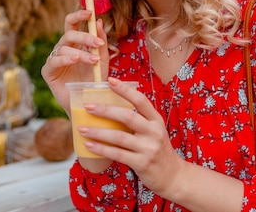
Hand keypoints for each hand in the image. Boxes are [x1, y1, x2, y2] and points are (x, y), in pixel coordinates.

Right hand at [41, 9, 108, 113]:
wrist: (87, 103)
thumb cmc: (94, 81)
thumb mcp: (103, 61)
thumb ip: (101, 42)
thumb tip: (99, 22)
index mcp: (75, 43)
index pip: (72, 23)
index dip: (79, 15)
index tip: (90, 12)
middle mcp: (64, 48)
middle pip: (69, 33)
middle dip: (85, 36)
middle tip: (99, 44)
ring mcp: (55, 59)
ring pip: (64, 47)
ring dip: (81, 52)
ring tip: (94, 60)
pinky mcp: (48, 71)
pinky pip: (54, 60)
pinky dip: (65, 58)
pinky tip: (75, 59)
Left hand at [77, 77, 183, 195]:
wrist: (173, 175)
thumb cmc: (157, 149)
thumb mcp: (153, 131)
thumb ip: (137, 120)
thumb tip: (109, 108)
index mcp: (155, 120)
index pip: (140, 100)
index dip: (125, 90)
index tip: (110, 80)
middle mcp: (154, 132)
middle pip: (127, 116)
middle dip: (105, 110)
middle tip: (87, 106)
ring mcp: (149, 148)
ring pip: (119, 136)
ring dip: (98, 131)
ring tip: (82, 128)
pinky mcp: (142, 163)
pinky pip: (117, 154)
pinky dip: (101, 149)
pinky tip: (89, 145)